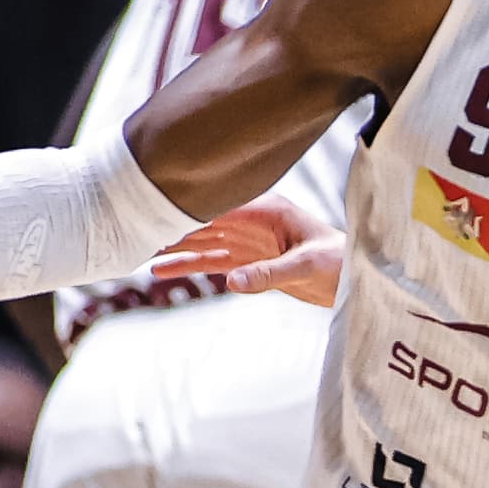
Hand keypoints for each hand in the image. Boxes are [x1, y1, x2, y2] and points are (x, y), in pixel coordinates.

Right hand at [150, 198, 345, 305]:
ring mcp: (248, 243)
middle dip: (169, 226)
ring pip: (201, 243)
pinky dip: (188, 266)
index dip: (185, 208)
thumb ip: (269, 275)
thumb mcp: (306, 268)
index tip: (152, 211)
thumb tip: (231, 283)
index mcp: (265, 210)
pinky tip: (162, 271)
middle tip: (131, 231)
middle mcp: (252, 222)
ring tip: (137, 254)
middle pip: (202, 221)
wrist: (357, 281)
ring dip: (173, 249)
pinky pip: (212, 263)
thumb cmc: (340, 263)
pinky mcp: (250, 264)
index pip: (216, 205)